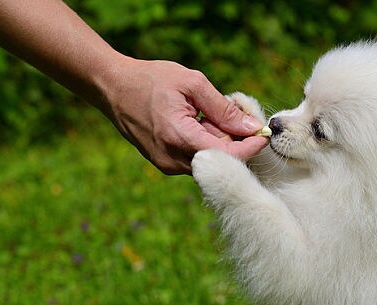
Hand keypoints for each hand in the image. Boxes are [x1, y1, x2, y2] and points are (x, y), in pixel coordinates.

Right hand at [99, 57, 268, 174]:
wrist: (112, 87)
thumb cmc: (151, 79)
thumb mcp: (192, 84)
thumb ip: (223, 108)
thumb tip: (252, 127)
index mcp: (179, 138)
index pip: (228, 156)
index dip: (251, 147)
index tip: (263, 132)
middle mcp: (172, 159)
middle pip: (221, 161)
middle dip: (234, 140)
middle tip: (232, 112)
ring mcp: (167, 165)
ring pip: (210, 161)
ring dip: (218, 141)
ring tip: (206, 114)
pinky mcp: (164, 164)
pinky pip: (196, 158)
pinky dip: (204, 142)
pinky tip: (197, 122)